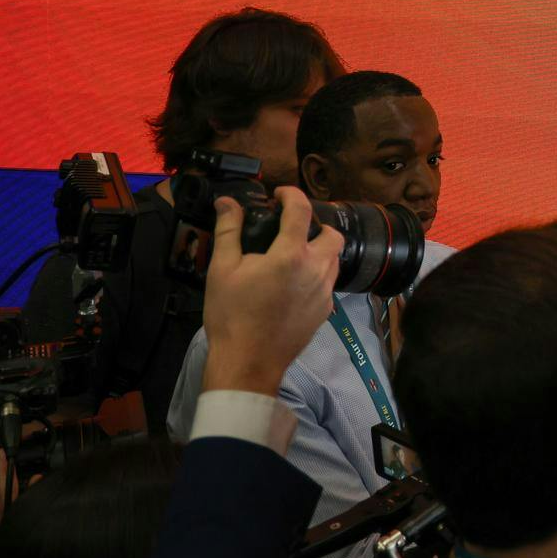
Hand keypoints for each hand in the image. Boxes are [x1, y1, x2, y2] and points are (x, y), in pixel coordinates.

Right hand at [200, 187, 343, 395]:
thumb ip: (229, 231)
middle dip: (315, 225)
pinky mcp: (325, 311)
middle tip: (291, 229)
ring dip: (319, 249)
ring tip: (292, 254)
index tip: (279, 194)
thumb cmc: (231, 315)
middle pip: (332, 234)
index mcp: (291, 255)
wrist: (248, 363)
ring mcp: (325, 292)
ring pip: (334, 259)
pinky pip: (328, 282)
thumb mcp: (222, 270)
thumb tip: (227, 202)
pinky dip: (317, 273)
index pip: (301, 211)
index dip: (291, 194)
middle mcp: (317, 270)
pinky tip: (294, 283)